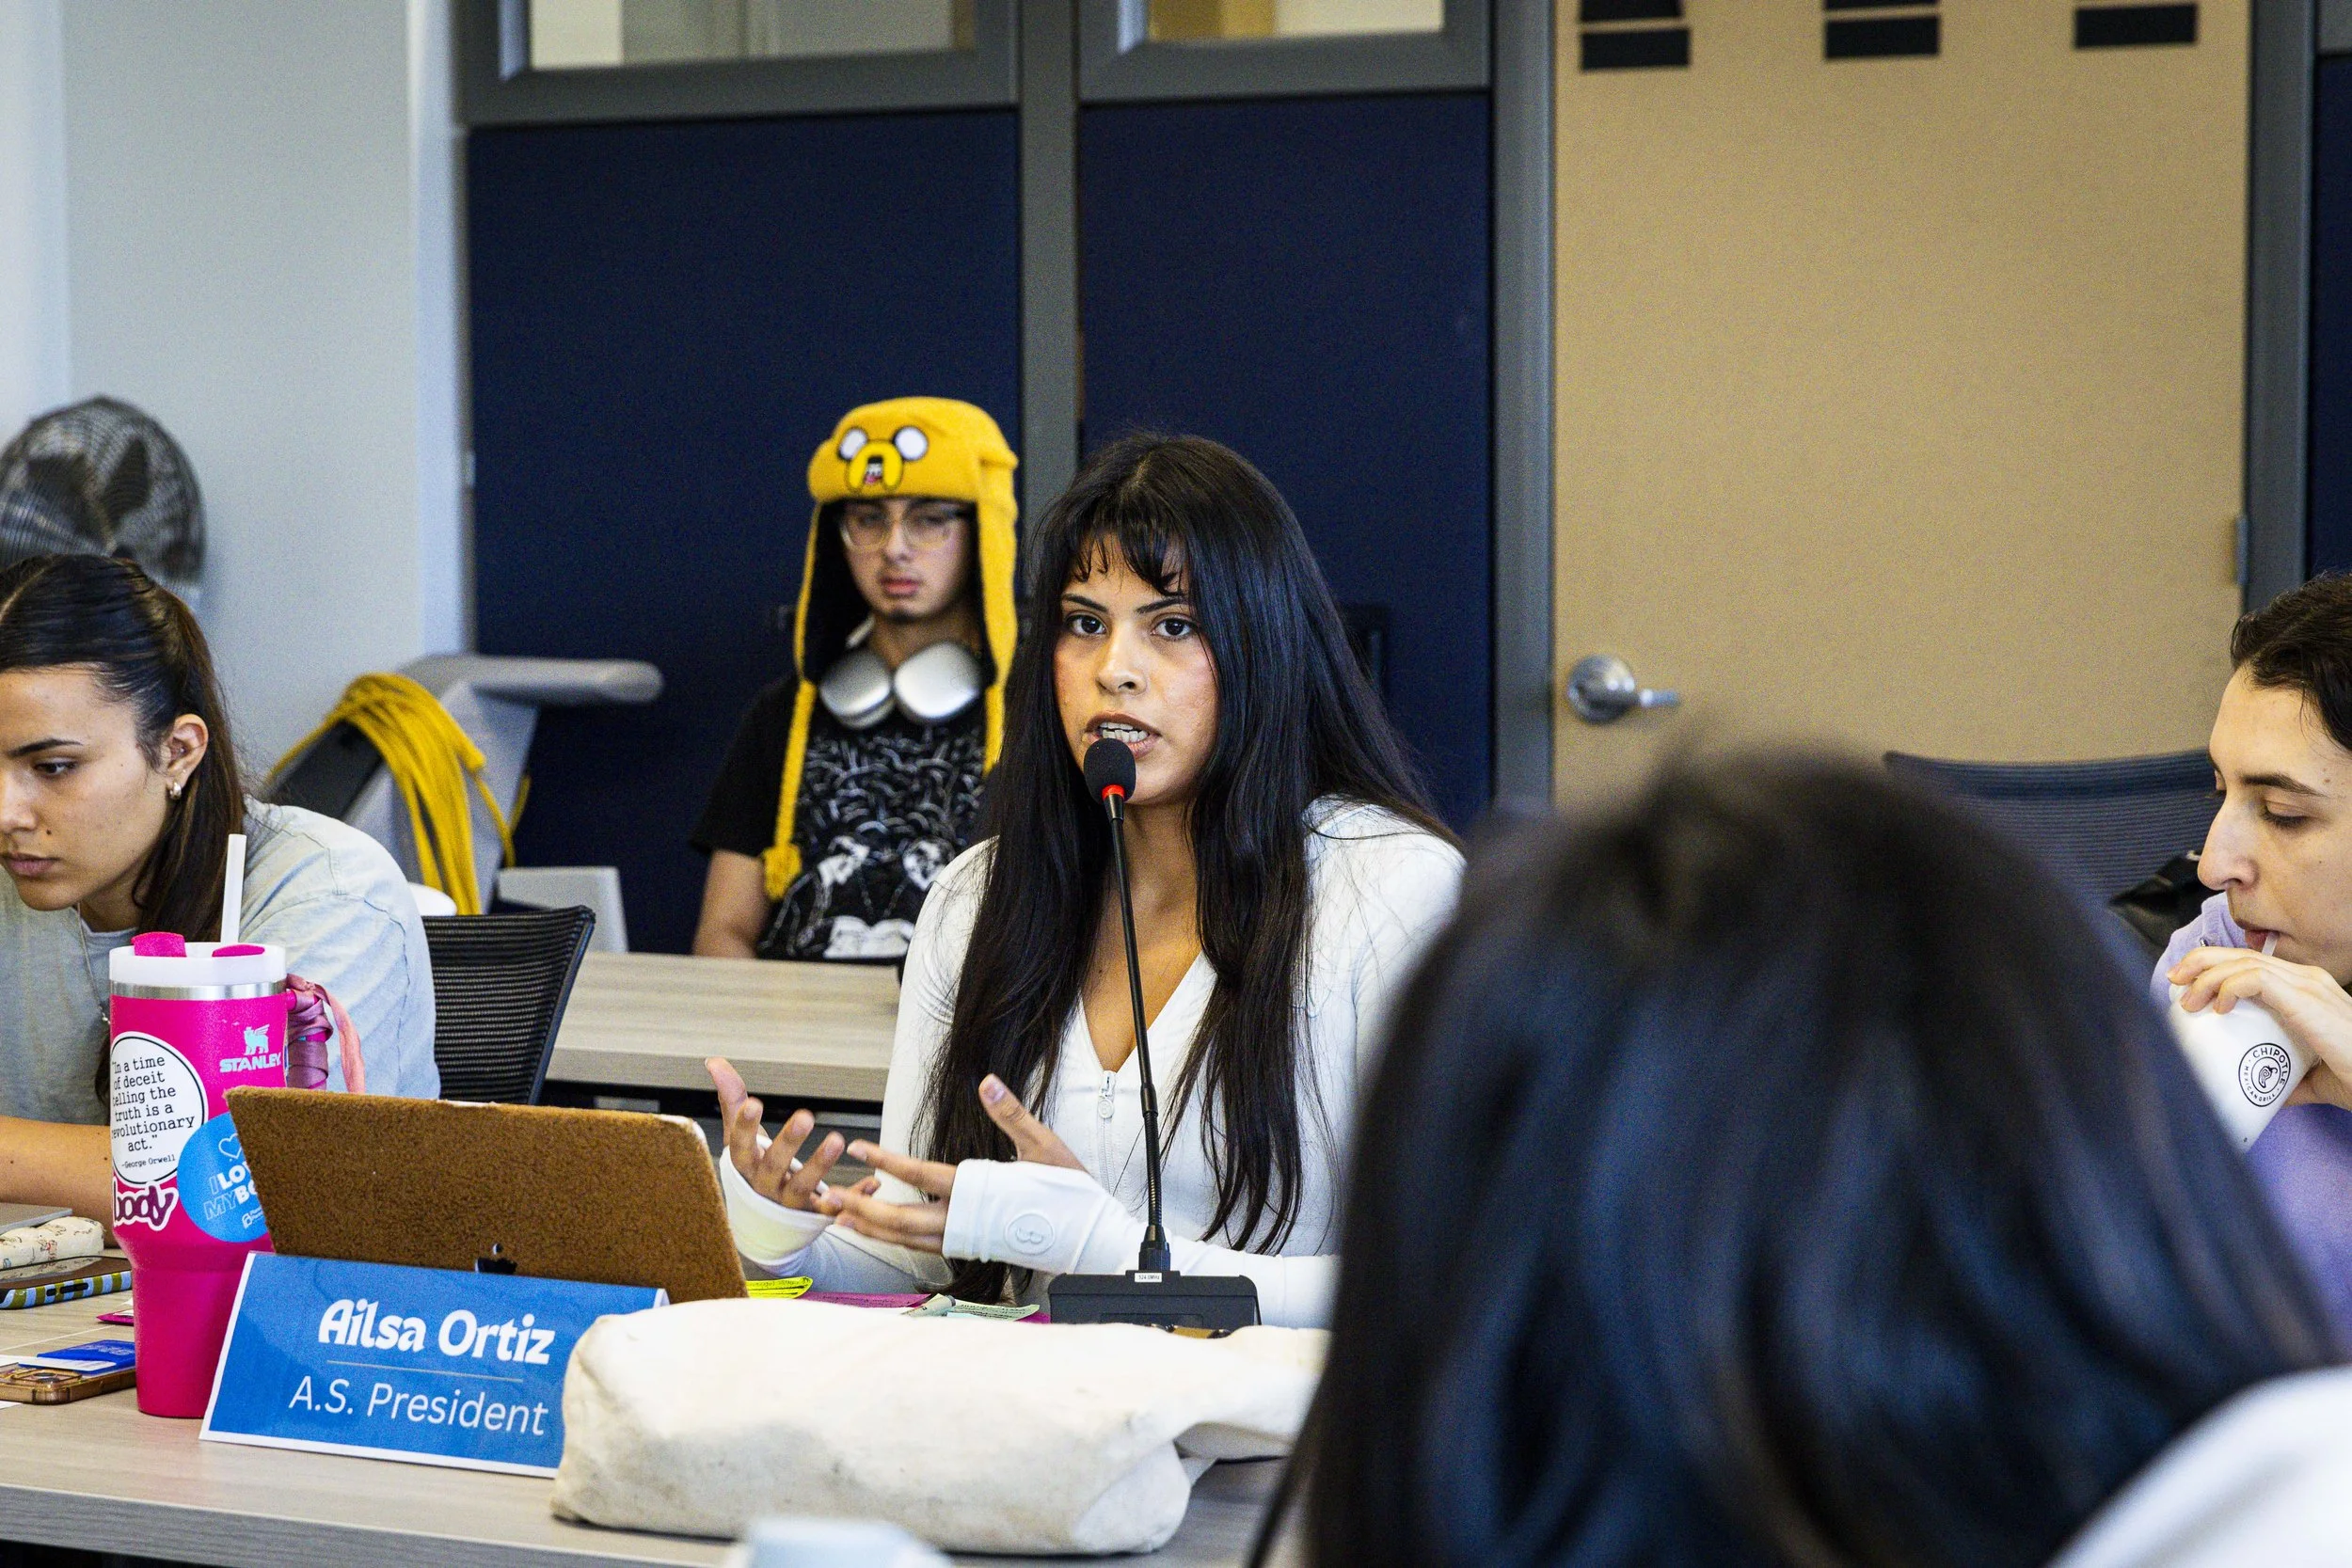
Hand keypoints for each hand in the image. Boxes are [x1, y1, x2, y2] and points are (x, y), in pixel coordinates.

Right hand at [705, 1056, 876, 1210]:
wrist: (764, 1218)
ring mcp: (789, 1203)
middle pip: (774, 1166)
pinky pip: (834, 1207)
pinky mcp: (814, 1214)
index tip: (754, 1103)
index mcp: (746, 1166)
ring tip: (838, 1139)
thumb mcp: (741, 1136)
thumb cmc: (754, 1166)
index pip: (740, 1147)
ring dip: (821, 1165)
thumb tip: (714, 1061)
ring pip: (803, 1187)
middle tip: (806, 1116)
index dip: (745, 1127)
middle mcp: (765, 1186)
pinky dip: (854, 1196)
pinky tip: (873, 1181)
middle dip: (789, 1142)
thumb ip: (733, 1100)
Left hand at [822, 1075, 1085, 1254]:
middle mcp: (963, 1220)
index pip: (920, 1173)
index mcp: (977, 1190)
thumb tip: (987, 1082)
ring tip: (838, 1215)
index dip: (886, 1159)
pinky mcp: (968, 1246)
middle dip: (861, 1206)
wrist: (1088, 1237)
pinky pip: (920, 1245)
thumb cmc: (1070, 1190)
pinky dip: (892, 1237)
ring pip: (906, 1238)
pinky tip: (877, 1230)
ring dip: (870, 1226)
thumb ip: (1011, 1114)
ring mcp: (964, 1237)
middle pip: (900, 1218)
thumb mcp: (1045, 1145)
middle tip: (827, 1195)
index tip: (857, 1145)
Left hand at [2169, 947, 2351, 1111]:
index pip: (2252, 963)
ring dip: (2205, 977)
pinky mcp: (2306, 998)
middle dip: (2200, 963)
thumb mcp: (2315, 1077)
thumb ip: (2290, 1079)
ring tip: (2188, 1001)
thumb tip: (2268, 1094)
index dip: (2214, 967)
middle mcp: (2307, 979)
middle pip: (2241, 955)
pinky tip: (2217, 1007)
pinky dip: (2226, 987)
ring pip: (2241, 962)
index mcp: (2308, 989)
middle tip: (2174, 982)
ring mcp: (2308, 985)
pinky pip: (2253, 979)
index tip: (2186, 986)